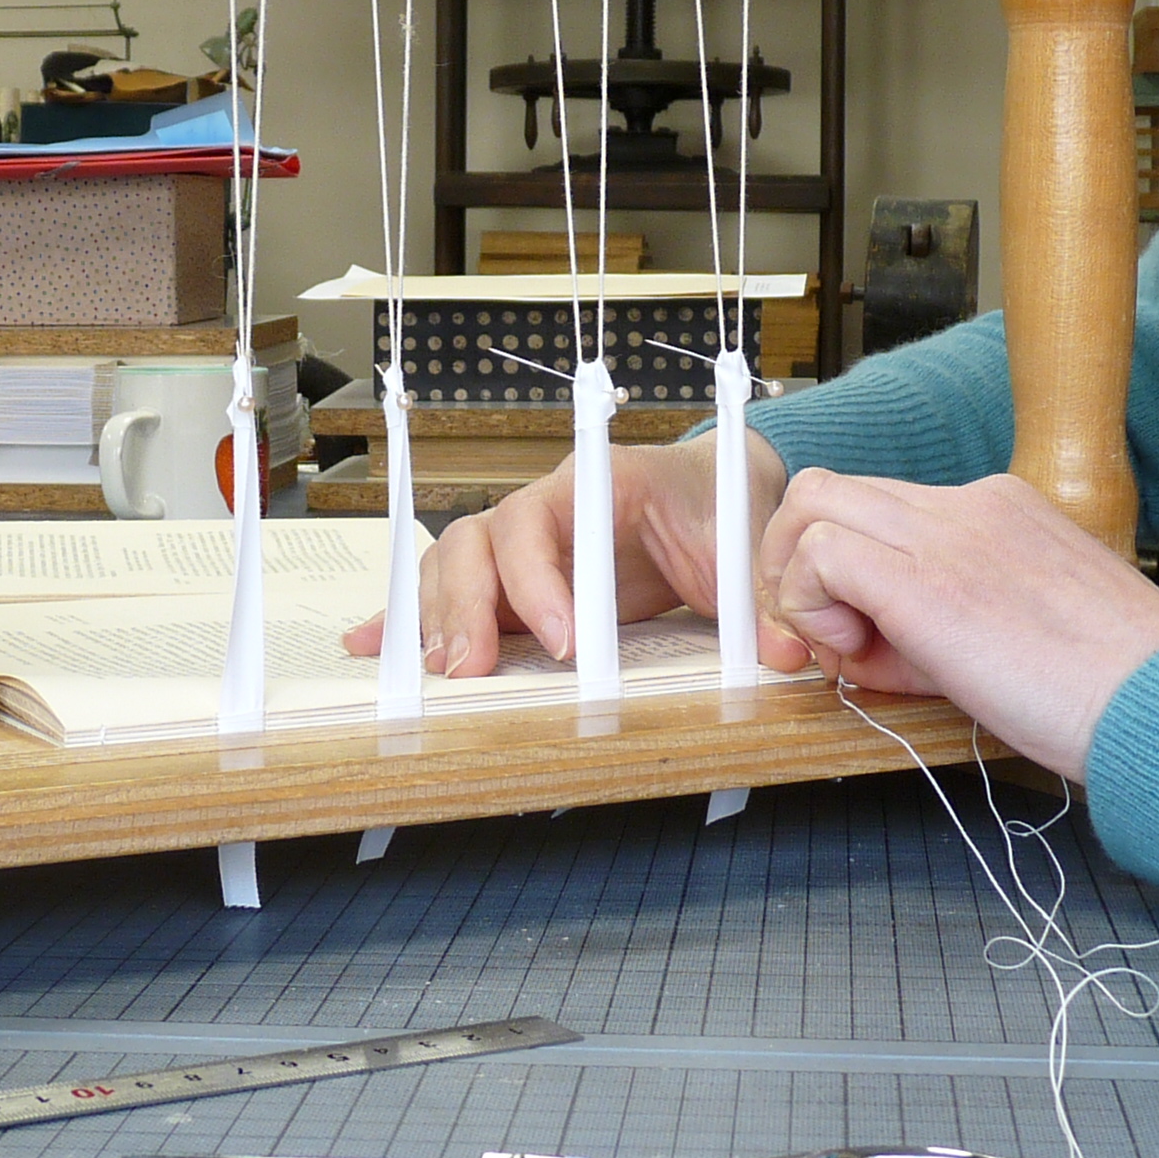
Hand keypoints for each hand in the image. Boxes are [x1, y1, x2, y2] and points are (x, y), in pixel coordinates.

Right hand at [344, 428, 789, 672]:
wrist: (719, 489)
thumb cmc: (723, 509)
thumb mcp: (744, 548)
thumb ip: (760, 596)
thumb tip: (789, 651)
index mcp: (597, 484)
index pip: (541, 523)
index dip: (541, 583)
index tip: (564, 643)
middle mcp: (546, 508)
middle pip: (476, 541)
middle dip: (468, 606)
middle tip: (473, 670)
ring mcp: (524, 544)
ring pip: (455, 565)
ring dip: (440, 617)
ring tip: (442, 673)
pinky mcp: (517, 580)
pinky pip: (451, 589)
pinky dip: (408, 615)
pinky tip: (369, 645)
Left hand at [757, 468, 1158, 782]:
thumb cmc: (1108, 690)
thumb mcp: (1017, 634)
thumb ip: (935, 626)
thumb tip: (858, 645)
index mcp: (999, 510)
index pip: (882, 510)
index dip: (848, 572)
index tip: (862, 639)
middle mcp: (969, 504)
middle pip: (832, 490)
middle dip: (798, 565)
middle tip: (828, 639)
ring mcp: (948, 530)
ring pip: (812, 503)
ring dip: (798, 581)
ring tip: (848, 650)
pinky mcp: (923, 576)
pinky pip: (819, 552)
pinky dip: (809, 602)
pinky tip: (854, 654)